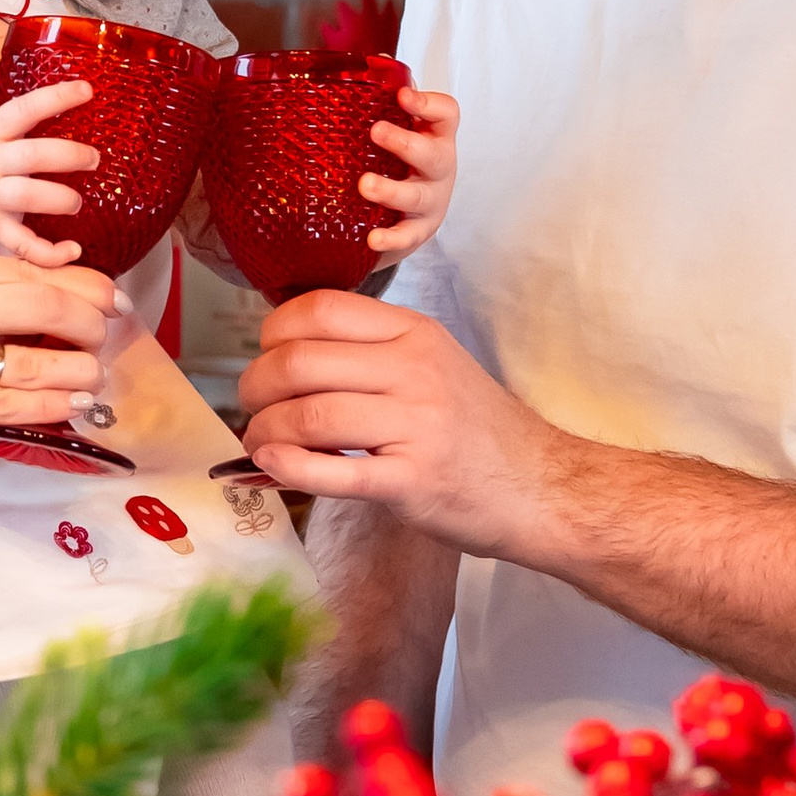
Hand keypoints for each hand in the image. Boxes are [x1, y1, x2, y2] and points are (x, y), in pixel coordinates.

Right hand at [0, 54, 101, 266]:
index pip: (25, 108)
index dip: (56, 97)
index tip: (87, 90)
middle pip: (33, 156)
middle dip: (68, 156)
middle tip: (94, 157)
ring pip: (28, 199)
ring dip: (59, 200)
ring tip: (78, 202)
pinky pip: (21, 244)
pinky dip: (48, 253)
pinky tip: (72, 250)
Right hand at [0, 245, 117, 484]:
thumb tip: (60, 294)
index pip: (21, 268)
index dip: (80, 282)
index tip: (112, 299)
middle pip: (37, 301)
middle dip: (87, 319)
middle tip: (108, 336)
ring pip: (31, 359)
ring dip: (77, 370)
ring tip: (94, 378)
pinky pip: (11, 406)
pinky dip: (51, 408)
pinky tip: (69, 408)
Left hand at [235, 290, 543, 560]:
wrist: (543, 485)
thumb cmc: (477, 429)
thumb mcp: (432, 364)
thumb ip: (369, 353)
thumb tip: (285, 358)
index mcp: (413, 332)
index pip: (319, 309)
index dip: (273, 333)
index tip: (265, 356)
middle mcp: (413, 370)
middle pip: (299, 361)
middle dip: (254, 386)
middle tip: (252, 408)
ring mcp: (415, 425)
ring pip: (308, 414)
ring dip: (265, 432)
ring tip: (262, 445)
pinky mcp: (413, 481)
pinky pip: (334, 472)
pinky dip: (289, 469)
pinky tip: (272, 469)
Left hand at [360, 82, 457, 258]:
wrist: (405, 213)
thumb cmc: (399, 159)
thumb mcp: (399, 128)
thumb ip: (386, 96)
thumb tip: (377, 58)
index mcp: (435, 135)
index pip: (446, 114)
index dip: (428, 104)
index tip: (403, 95)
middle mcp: (439, 167)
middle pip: (433, 155)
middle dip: (405, 143)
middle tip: (376, 131)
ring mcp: (430, 200)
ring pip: (417, 195)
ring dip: (391, 190)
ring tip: (364, 185)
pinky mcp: (417, 231)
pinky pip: (407, 236)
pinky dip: (391, 239)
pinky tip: (372, 238)